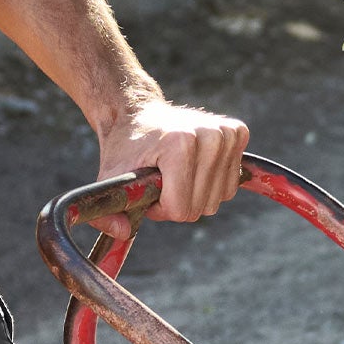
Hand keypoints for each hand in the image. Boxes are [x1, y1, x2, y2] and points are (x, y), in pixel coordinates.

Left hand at [93, 97, 249, 238]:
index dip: (159, 207)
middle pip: (200, 206)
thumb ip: (106, 213)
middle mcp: (209, 136)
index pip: (180, 209)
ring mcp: (225, 132)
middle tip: (159, 179)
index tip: (147, 188)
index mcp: (180, 144)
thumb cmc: (124, 148)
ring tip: (174, 170)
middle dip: (176, 201)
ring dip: (193, 193)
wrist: (136, 111)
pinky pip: (230, 184)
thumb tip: (122, 232)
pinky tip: (193, 164)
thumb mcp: (109, 179)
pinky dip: (210, 182)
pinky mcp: (237, 132)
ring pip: (217, 198)